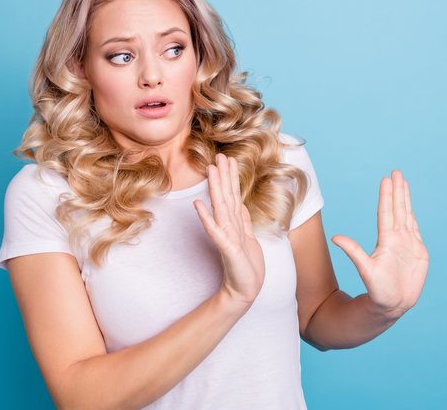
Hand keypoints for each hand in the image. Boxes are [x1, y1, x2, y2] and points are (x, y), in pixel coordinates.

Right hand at [193, 154, 264, 308]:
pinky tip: (198, 205)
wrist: (245, 290)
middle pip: (225, 197)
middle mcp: (228, 227)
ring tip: (211, 171)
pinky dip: (206, 218)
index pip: (232, 196)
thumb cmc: (246, 266)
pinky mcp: (226, 248)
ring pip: (220, 208)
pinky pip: (215, 231)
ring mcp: (225, 236)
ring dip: (215, 189)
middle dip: (223, 176)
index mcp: (235, 224)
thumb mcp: (248, 238)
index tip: (229, 159)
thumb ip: (242, 221)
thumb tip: (239, 204)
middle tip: (219, 156)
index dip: (231, 178)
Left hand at [331, 170, 428, 319]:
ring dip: (405, 199)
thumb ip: (354, 252)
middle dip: (398, 190)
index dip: (387, 195)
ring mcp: (407, 243)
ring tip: (403, 182)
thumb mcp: (365, 270)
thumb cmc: (377, 289)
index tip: (387, 179)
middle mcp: (396, 238)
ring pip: (406, 215)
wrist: (392, 304)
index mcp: (386, 240)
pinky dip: (413, 216)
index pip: (387, 212)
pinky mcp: (418, 252)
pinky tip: (409, 206)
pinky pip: (415, 229)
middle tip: (396, 172)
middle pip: (397, 209)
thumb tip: (335, 238)